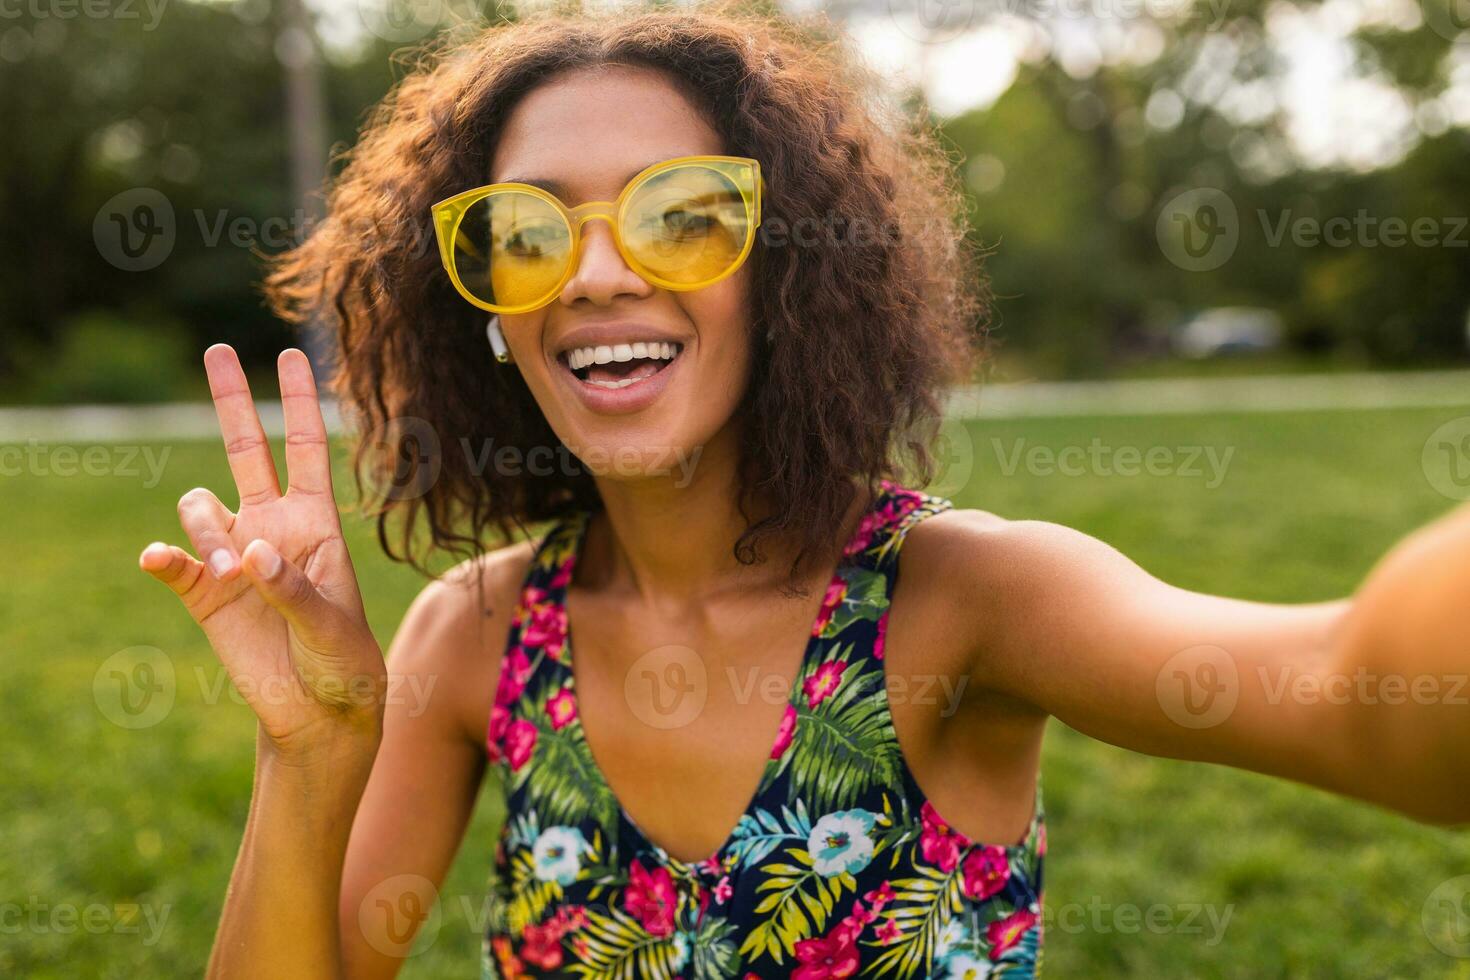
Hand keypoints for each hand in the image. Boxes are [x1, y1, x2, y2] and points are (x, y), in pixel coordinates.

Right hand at [139, 345, 384, 756]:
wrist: (319, 712)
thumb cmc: (343, 662)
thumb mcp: (333, 627)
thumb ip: (294, 590)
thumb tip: (252, 553)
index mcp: (316, 523)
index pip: (306, 449)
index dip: (299, 402)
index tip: (290, 354)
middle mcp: (271, 528)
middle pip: (246, 450)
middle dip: (232, 400)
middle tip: (217, 350)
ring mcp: (235, 557)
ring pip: (201, 506)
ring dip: (207, 531)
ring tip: (234, 574)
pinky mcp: (204, 593)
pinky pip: (173, 560)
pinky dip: (165, 556)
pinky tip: (162, 559)